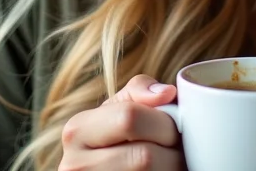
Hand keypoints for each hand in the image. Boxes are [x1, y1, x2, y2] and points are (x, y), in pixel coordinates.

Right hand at [59, 74, 182, 169]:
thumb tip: (166, 93)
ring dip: (172, 169)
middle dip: (172, 151)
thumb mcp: (118, 108)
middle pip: (144, 157)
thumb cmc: (117, 136)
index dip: (162, 123)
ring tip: (172, 162)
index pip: (129, 119)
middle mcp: (76, 165)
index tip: (173, 128)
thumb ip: (139, 92)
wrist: (103, 168)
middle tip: (179, 149)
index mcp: (77, 131)